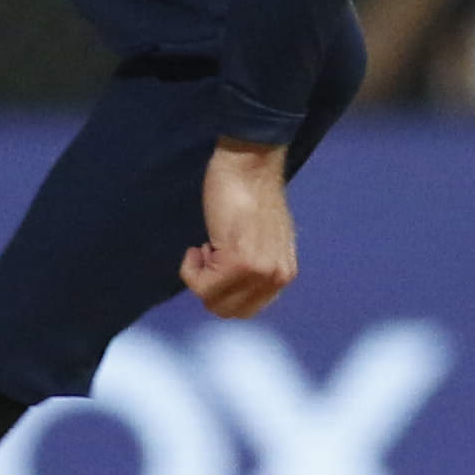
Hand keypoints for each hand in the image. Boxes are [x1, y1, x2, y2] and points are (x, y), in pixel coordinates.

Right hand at [180, 138, 296, 317]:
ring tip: (205, 245)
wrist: (250, 164)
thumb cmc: (251, 193)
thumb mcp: (265, 240)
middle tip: (209, 253)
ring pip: (212, 300)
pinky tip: (200, 243)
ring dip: (199, 275)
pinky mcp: (238, 262)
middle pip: (228, 310)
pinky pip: (200, 284)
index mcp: (284, 274)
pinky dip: (190, 268)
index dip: (224, 289)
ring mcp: (259, 272)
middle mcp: (276, 278)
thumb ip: (256, 265)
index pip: (246, 308)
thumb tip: (234, 285)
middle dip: (209, 286)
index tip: (217, 261)